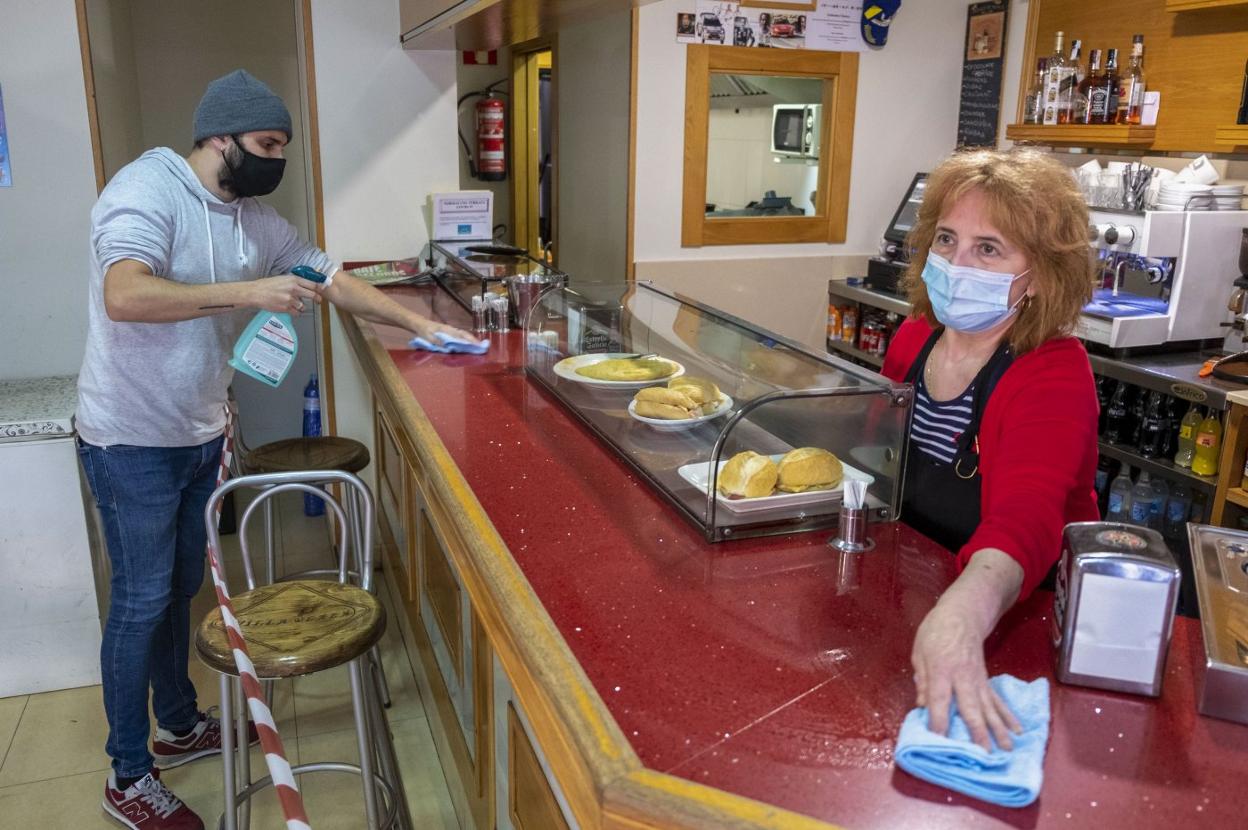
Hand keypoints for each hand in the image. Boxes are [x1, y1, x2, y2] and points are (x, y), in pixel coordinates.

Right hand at [249, 275, 323, 313]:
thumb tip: (305, 285)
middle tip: (318, 301)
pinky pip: (296, 313)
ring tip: (296, 304)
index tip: (321, 290)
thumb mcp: (282, 278)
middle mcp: (294, 289)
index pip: (312, 284)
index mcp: (293, 280)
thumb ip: (294, 281)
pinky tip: (291, 310)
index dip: (319, 288)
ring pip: (304, 306)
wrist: (256, 292)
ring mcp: (290, 299)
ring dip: (302, 307)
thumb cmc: (267, 285)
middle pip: (313, 295)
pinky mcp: (285, 308)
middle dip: (317, 299)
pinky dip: (295, 313)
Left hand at [410, 317, 476, 342]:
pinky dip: (466, 340)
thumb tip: (449, 346)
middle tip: (483, 348)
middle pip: (465, 335)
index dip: (471, 341)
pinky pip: (460, 336)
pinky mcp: (449, 333)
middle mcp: (451, 330)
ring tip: (478, 348)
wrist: (419, 324)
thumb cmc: (424, 331)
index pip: (462, 336)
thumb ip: (438, 341)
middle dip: (474, 341)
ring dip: (471, 341)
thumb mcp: (429, 337)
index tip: (479, 346)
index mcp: (448, 330)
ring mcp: (451, 331)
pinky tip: (468, 346)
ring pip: (463, 335)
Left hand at [911, 600, 1021, 751]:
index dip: (938, 719)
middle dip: (976, 732)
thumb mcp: (919, 652)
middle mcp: (963, 677)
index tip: (939, 739)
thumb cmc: (935, 633)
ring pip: (989, 708)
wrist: (962, 616)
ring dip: (998, 730)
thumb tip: (922, 706)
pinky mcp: (986, 681)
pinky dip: (1008, 717)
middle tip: (983, 754)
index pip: (939, 698)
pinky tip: (1017, 731)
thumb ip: (921, 680)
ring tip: (1006, 749)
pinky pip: (997, 701)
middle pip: (970, 707)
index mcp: (941, 669)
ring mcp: (978, 680)